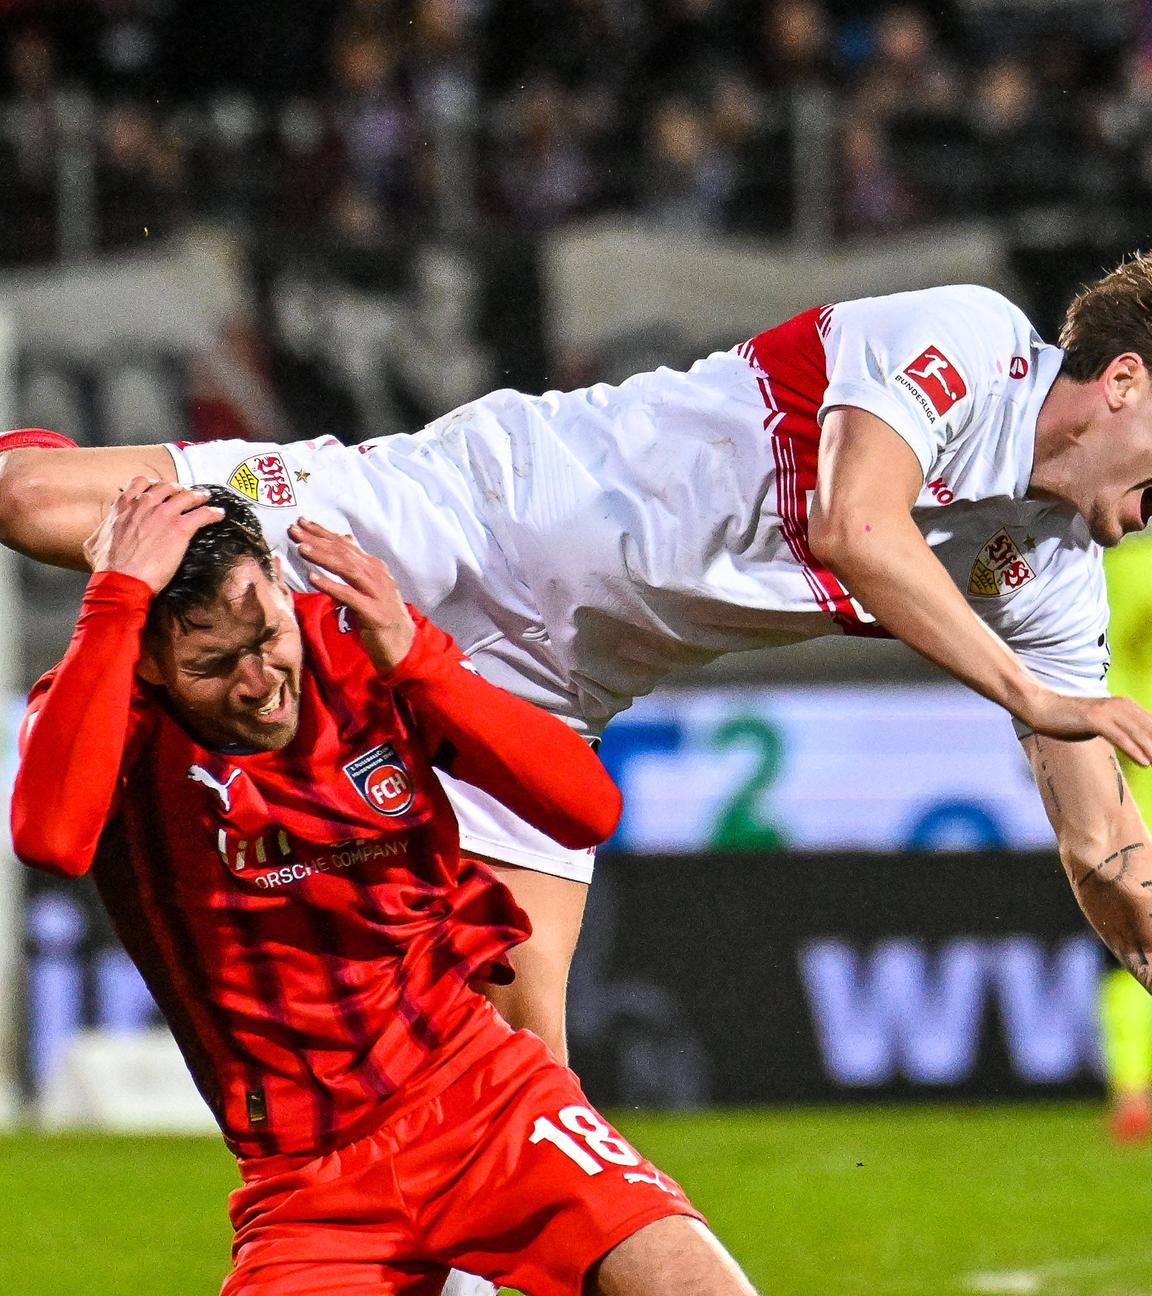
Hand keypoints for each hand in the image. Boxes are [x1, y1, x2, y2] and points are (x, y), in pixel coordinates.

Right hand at [82, 478, 223, 592]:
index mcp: (124, 507)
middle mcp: (145, 505)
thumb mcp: (94, 544)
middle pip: (168, 487)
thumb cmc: (108, 566)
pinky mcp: (180, 528)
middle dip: (179, 489)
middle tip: (186, 494)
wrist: (122, 579)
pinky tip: (218, 515)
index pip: (140, 483)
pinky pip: (203, 514)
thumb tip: (98, 536)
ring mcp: (163, 515)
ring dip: (198, 496)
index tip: (161, 489)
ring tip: (205, 498)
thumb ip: (100, 533)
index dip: (154, 484)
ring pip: (187, 496)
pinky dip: (213, 512)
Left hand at [289, 518, 414, 670]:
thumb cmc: (382, 615)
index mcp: (375, 567)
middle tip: (294, 530)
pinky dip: (331, 586)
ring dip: (323, 557)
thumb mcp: (371, 585)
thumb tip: (346, 538)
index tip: (301, 522)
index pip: (345, 545)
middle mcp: (377, 575)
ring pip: (347, 569)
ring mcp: (377, 593)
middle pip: (344, 553)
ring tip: (302, 549)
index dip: (323, 532)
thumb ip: (358, 563)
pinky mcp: (373, 613)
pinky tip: (313, 578)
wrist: (404, 645)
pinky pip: (349, 596)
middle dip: (318, 540)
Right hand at [1018, 688, 1151, 765]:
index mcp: (1125, 706)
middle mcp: (1120, 706)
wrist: (1042, 708)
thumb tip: (1136, 744)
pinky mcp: (1095, 719)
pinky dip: (1134, 750)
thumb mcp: (1099, 722)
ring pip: (1139, 733)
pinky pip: (1120, 737)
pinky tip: (1145, 762)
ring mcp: (1108, 711)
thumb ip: (1119, 729)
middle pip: (1150, 729)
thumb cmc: (1069, 718)